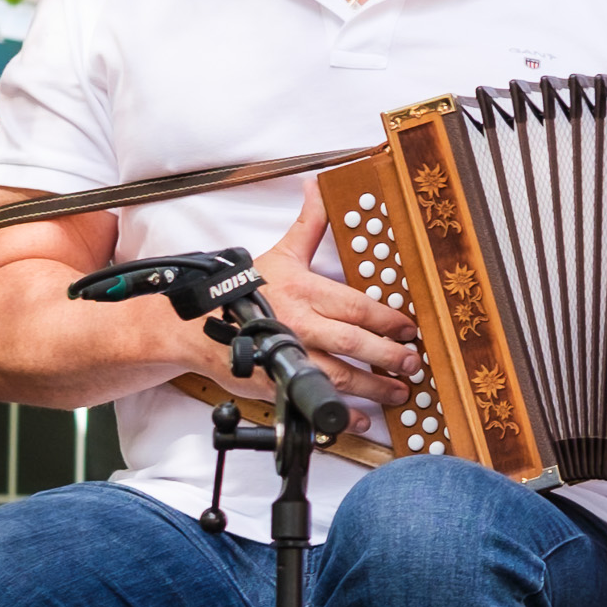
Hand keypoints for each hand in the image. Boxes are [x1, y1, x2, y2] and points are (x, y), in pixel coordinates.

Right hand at [232, 190, 425, 409]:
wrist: (194, 327)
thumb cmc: (242, 292)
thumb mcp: (280, 253)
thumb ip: (308, 223)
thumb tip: (318, 187)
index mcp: (303, 292)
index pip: (355, 306)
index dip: (387, 318)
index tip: (410, 327)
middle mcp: (298, 325)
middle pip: (352, 343)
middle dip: (387, 355)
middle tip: (412, 363)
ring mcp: (288, 356)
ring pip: (338, 375)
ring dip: (373, 387)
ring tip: (398, 392)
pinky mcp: (275, 384)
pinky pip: (313, 401)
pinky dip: (340, 415)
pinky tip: (361, 419)